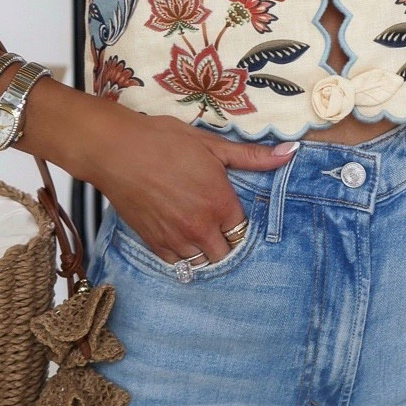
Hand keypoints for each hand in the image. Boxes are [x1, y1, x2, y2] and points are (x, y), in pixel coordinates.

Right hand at [84, 109, 294, 265]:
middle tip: (218, 225)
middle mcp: (201, 227)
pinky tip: (181, 237)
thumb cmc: (162, 141)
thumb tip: (290, 153)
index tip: (232, 213)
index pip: (243, 231)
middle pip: (226, 253)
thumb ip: (251, 156)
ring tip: (201, 233)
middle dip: (226, 242)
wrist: (115, 150)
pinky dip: (183, 255)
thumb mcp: (210, 145)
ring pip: (202, 263)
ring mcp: (176, 239)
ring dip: (205, 251)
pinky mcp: (154, 243)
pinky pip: (178, 264)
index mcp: (220, 203)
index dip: (239, 222)